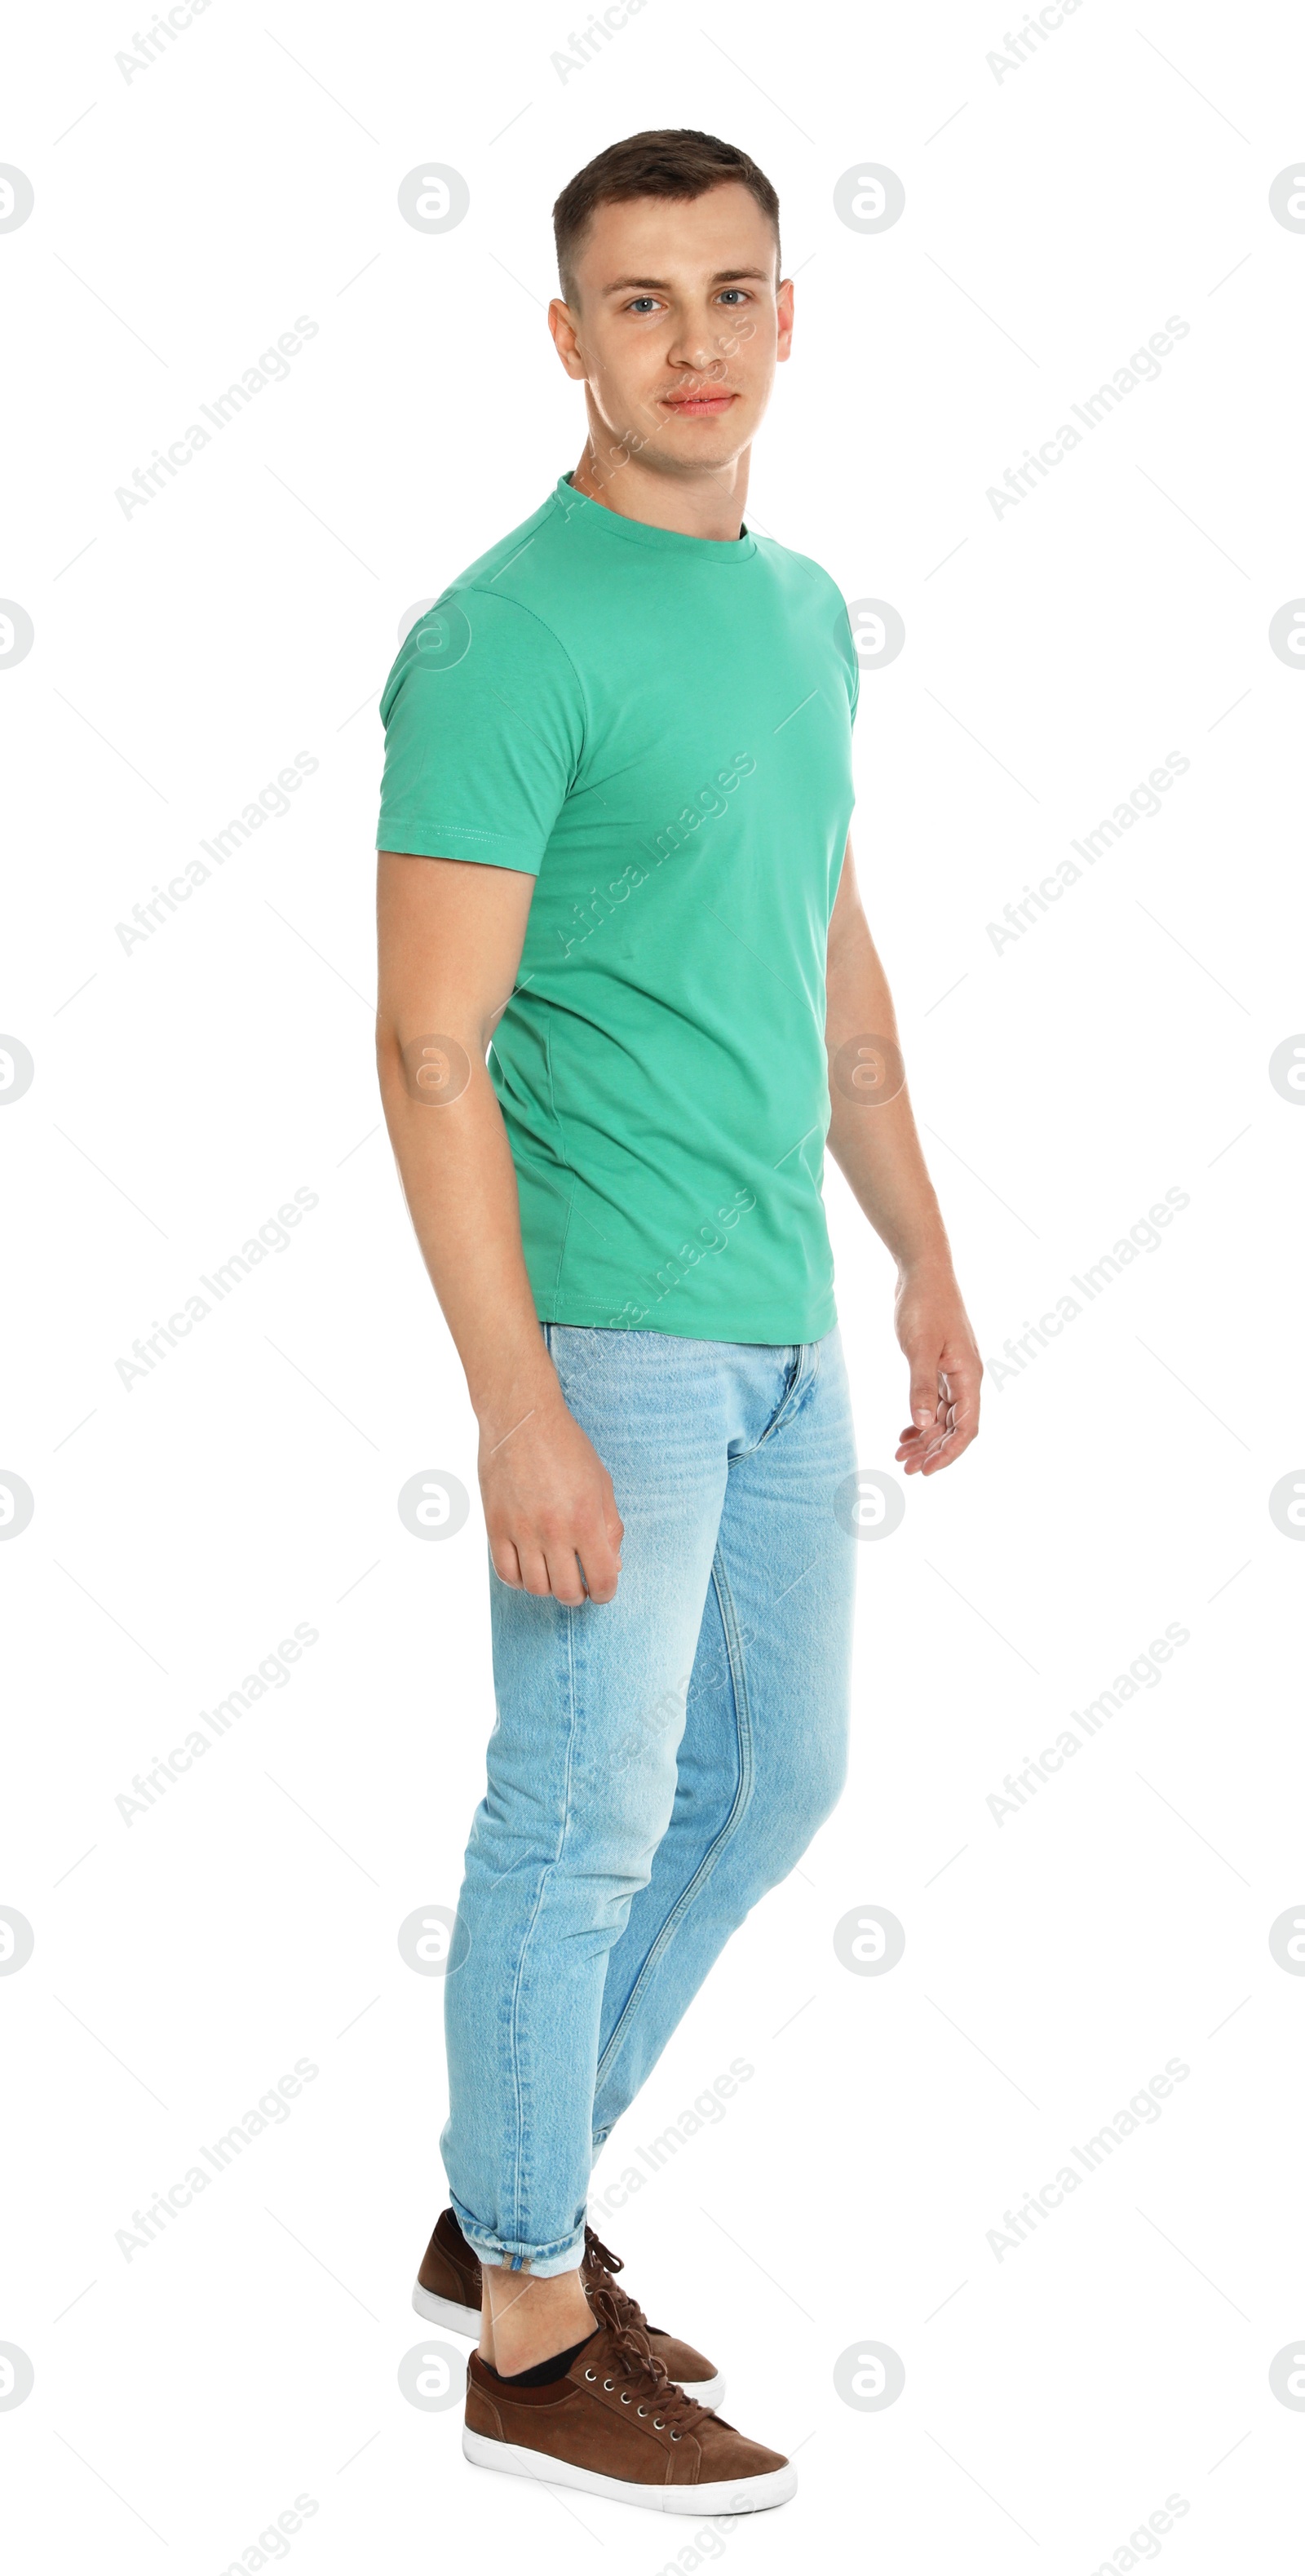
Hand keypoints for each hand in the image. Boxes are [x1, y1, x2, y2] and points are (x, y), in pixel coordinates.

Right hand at [479, 1391, 623, 1602]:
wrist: (521, 1418)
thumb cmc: (567, 1447)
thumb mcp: (602, 1483)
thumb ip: (610, 1527)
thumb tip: (612, 1566)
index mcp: (585, 1519)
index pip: (601, 1578)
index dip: (605, 1593)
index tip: (602, 1589)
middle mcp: (553, 1530)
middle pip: (566, 1591)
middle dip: (577, 1595)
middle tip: (579, 1585)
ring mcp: (521, 1530)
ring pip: (535, 1587)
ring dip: (548, 1588)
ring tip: (553, 1573)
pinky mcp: (495, 1526)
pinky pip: (505, 1573)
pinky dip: (519, 1580)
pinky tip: (529, 1567)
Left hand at [892, 1262, 981, 1476]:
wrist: (923, 1272)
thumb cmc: (925, 1306)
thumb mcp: (920, 1349)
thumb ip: (922, 1387)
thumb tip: (923, 1424)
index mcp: (968, 1376)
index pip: (965, 1428)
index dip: (948, 1453)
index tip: (925, 1470)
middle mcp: (965, 1378)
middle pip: (955, 1427)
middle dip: (933, 1450)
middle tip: (906, 1467)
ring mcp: (953, 1372)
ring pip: (944, 1416)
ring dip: (925, 1437)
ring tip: (900, 1454)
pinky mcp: (939, 1364)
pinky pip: (935, 1402)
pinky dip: (922, 1418)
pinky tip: (905, 1431)